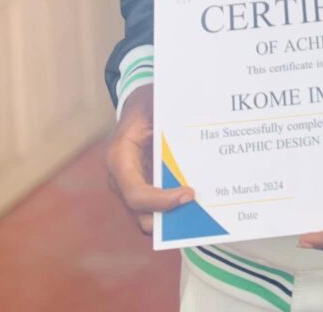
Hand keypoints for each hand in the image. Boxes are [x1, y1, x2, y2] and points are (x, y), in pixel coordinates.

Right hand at [105, 84, 193, 233]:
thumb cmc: (146, 103)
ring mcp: (131, 186)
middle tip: (199, 209)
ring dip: (174, 217)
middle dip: (170, 219)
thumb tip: (196, 133)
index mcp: (120, 157)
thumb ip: (169, 122)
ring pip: (150, 216)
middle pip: (142, 214)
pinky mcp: (144, 186)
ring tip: (202, 210)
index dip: (161, 201)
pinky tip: (198, 201)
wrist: (138, 102)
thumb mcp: (156, 105)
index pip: (136, 193)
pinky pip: (157, 207)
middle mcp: (121, 178)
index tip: (189, 194)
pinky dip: (175, 208)